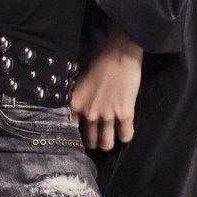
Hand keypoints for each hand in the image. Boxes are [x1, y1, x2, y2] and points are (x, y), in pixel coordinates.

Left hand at [70, 24, 142, 149]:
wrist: (120, 52)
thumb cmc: (99, 57)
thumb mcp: (78, 74)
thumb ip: (74, 89)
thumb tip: (70, 91)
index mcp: (75, 104)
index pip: (70, 129)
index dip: (75, 134)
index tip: (79, 135)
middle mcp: (89, 113)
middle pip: (88, 141)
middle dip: (93, 141)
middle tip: (97, 137)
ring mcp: (107, 116)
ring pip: (106, 144)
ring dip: (108, 143)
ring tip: (109, 139)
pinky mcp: (125, 115)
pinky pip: (126, 136)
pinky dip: (126, 136)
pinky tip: (125, 132)